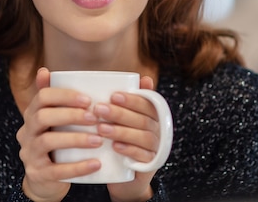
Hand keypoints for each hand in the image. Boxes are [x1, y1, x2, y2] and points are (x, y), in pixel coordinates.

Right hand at [16, 67, 102, 201]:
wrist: (45, 179)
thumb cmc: (56, 142)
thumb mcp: (53, 120)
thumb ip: (54, 97)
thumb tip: (44, 69)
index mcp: (32, 114)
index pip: (42, 97)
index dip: (64, 96)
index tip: (88, 99)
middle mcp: (26, 132)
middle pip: (42, 116)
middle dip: (71, 115)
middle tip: (95, 117)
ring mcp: (29, 154)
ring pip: (48, 142)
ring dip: (76, 139)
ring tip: (99, 140)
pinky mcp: (38, 174)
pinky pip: (56, 170)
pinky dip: (78, 167)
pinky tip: (96, 163)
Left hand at [95, 76, 159, 201]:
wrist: (125, 178)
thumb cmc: (122, 141)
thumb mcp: (123, 120)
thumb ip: (130, 101)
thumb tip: (143, 77)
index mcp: (154, 115)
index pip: (147, 103)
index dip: (131, 99)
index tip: (112, 95)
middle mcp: (158, 130)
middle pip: (143, 119)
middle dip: (120, 113)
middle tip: (99, 109)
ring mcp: (156, 148)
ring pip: (143, 136)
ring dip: (121, 131)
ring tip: (101, 128)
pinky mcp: (151, 165)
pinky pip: (143, 156)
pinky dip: (129, 150)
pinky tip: (115, 147)